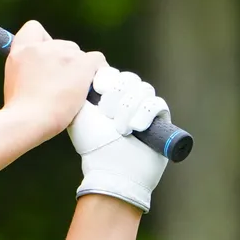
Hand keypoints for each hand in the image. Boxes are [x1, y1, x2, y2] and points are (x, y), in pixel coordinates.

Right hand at [2, 20, 105, 137]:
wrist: (29, 119)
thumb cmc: (20, 109)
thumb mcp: (12, 80)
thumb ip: (26, 68)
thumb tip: (39, 73)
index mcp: (21, 51)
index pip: (34, 28)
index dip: (44, 40)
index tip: (47, 56)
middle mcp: (41, 48)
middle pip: (63, 44)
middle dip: (66, 60)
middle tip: (64, 82)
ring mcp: (63, 54)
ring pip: (80, 54)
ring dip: (80, 68)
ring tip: (76, 89)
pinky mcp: (82, 64)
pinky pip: (98, 59)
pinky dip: (98, 70)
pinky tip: (94, 84)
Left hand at [68, 67, 169, 211]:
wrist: (112, 169)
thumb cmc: (93, 144)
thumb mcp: (78, 114)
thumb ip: (78, 90)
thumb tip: (82, 71)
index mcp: (107, 96)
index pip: (113, 73)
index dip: (107, 78)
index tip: (97, 89)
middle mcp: (126, 100)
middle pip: (129, 78)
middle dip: (117, 92)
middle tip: (106, 112)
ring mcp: (144, 109)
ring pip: (144, 88)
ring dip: (129, 106)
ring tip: (119, 128)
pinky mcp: (161, 120)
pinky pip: (157, 103)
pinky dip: (145, 113)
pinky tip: (135, 127)